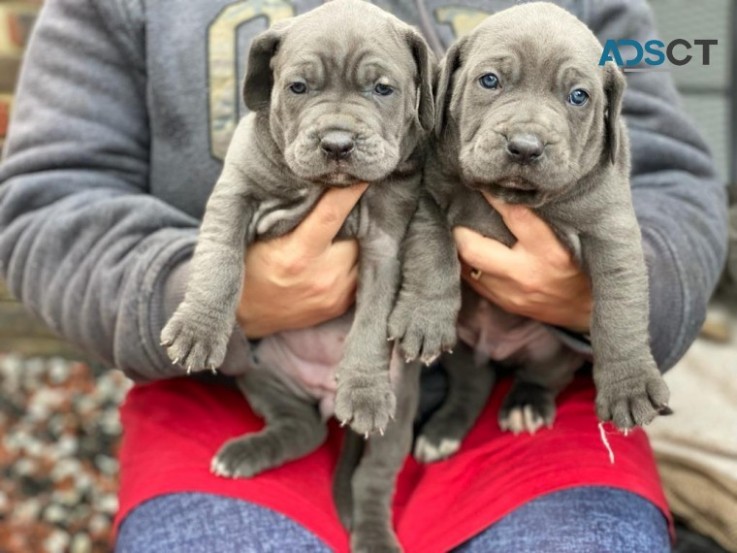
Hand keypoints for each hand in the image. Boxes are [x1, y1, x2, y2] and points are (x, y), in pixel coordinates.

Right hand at [237, 183, 367, 337]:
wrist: (245, 315)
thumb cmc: (250, 265)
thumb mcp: (259, 236)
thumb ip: (288, 213)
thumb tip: (318, 183)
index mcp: (297, 255)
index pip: (332, 214)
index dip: (350, 191)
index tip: (363, 173)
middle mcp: (322, 277)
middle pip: (355, 233)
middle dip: (353, 218)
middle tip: (342, 208)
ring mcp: (335, 294)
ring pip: (362, 253)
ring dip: (356, 240)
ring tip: (338, 234)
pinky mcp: (342, 305)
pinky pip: (359, 273)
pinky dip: (354, 260)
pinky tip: (338, 254)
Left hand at [453, 192, 591, 331]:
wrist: (589, 309)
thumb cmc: (582, 264)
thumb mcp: (573, 237)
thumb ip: (545, 216)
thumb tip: (513, 188)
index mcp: (550, 252)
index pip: (514, 215)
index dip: (494, 195)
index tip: (483, 181)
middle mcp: (526, 274)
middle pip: (473, 248)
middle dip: (460, 228)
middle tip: (459, 212)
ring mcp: (511, 293)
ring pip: (467, 266)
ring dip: (460, 246)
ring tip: (461, 228)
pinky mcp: (504, 303)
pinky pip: (473, 281)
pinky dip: (468, 263)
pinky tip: (471, 250)